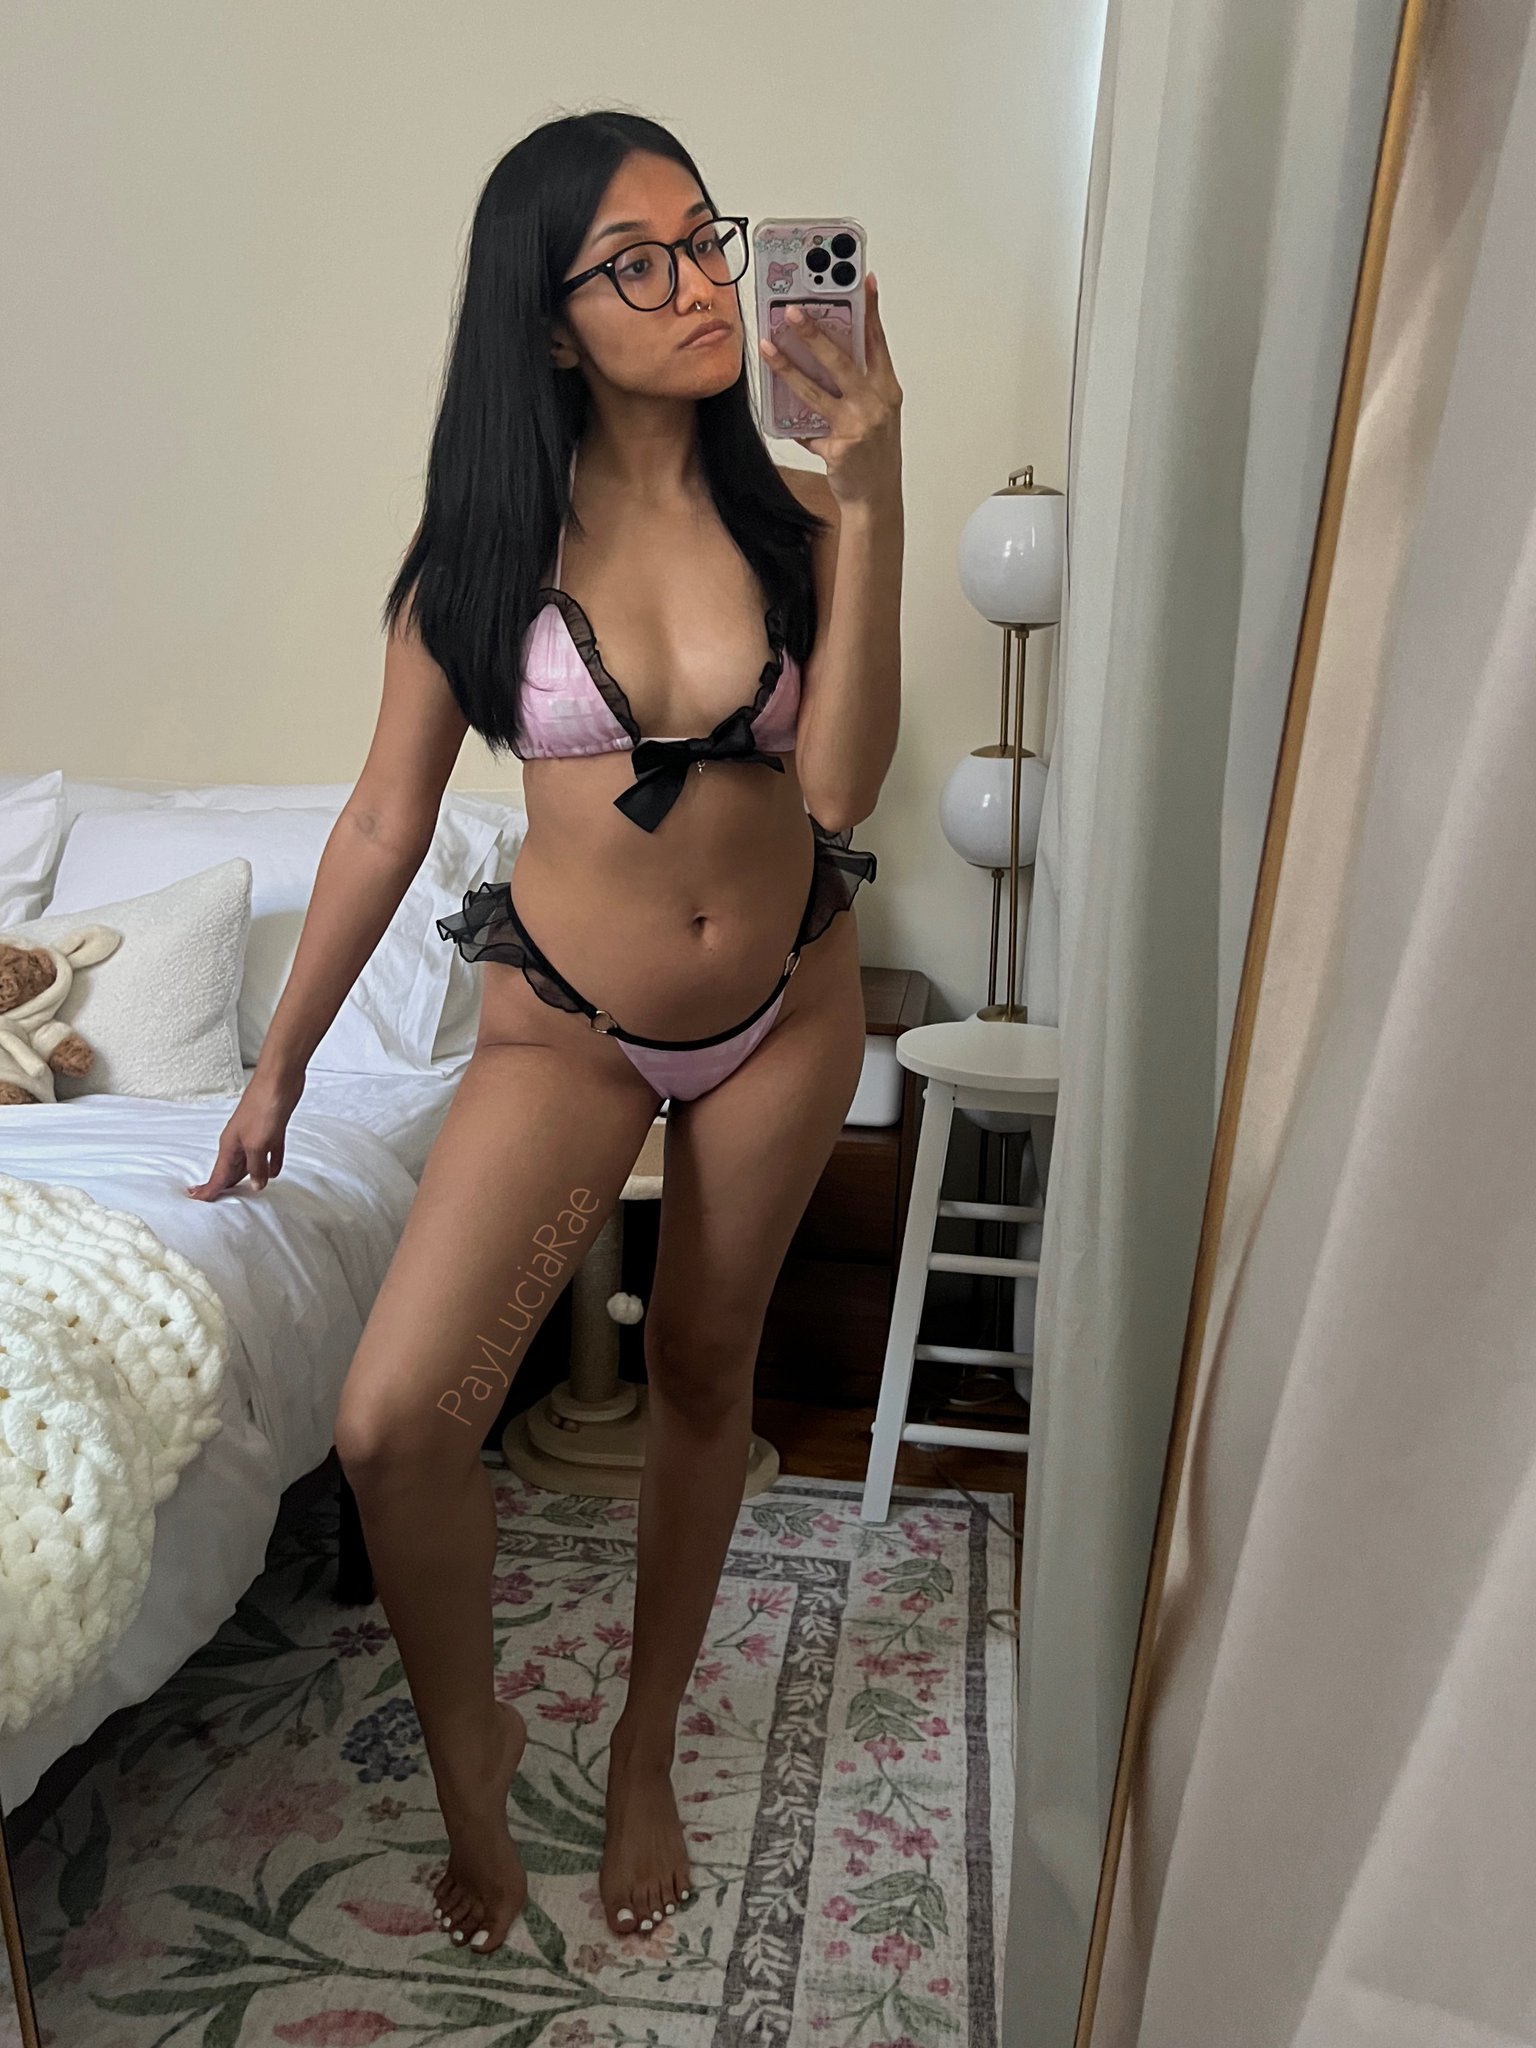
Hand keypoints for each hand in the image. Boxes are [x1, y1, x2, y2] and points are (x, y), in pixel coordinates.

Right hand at [185, 1064, 305, 1198]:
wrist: (280, 1079)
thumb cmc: (263, 1107)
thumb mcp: (258, 1144)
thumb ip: (256, 1166)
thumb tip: (256, 1186)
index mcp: (230, 1146)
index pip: (218, 1175)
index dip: (209, 1189)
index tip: (197, 1201)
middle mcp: (240, 1142)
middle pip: (232, 1170)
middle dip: (226, 1185)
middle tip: (219, 1203)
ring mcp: (257, 1134)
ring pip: (251, 1162)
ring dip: (251, 1175)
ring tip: (246, 1192)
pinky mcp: (273, 1129)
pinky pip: (271, 1151)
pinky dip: (272, 1162)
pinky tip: (275, 1172)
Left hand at [759, 272, 901, 507]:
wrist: (876, 498)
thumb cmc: (874, 452)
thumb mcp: (875, 412)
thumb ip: (856, 385)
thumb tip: (822, 356)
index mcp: (887, 390)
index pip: (877, 342)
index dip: (870, 311)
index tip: (864, 282)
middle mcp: (876, 404)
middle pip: (842, 360)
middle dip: (815, 333)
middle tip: (794, 311)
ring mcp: (857, 426)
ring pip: (815, 390)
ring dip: (787, 366)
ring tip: (768, 347)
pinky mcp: (839, 447)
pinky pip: (806, 426)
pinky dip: (789, 418)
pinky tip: (773, 405)